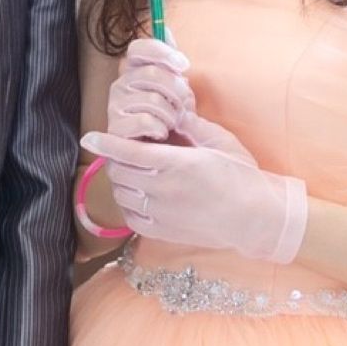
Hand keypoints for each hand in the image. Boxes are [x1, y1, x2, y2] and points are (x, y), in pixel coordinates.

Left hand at [80, 127, 308, 264]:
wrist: (257, 218)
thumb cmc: (242, 175)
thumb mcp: (220, 142)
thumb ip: (191, 126)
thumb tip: (170, 112)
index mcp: (179, 164)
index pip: (130, 151)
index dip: (106, 143)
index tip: (89, 136)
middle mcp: (165, 190)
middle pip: (120, 173)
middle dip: (116, 159)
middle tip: (123, 151)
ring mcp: (163, 215)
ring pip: (122, 195)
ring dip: (121, 181)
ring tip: (133, 172)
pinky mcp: (164, 233)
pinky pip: (132, 218)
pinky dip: (129, 204)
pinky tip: (139, 195)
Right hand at [106, 37, 192, 141]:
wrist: (165, 150)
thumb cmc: (170, 114)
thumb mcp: (175, 83)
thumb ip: (169, 57)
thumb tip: (164, 28)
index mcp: (132, 69)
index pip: (139, 47)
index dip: (162, 53)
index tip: (183, 65)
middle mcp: (119, 85)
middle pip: (152, 74)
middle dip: (176, 90)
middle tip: (182, 104)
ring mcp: (115, 107)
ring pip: (152, 99)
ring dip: (171, 114)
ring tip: (172, 122)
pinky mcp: (116, 131)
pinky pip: (145, 121)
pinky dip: (160, 129)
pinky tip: (160, 134)